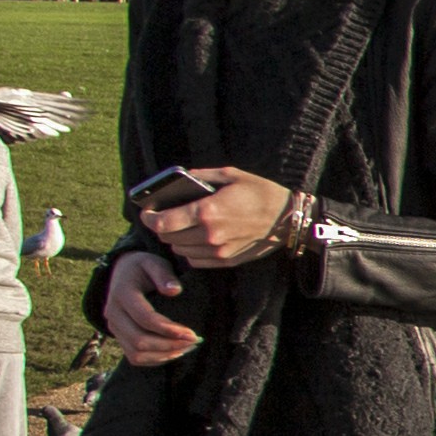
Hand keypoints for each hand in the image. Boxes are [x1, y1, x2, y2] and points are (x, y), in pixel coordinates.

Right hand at [100, 249, 200, 362]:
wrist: (123, 273)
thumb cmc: (143, 268)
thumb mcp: (154, 263)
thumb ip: (163, 274)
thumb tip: (174, 291)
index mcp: (122, 293)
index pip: (144, 318)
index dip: (168, 329)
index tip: (191, 333)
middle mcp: (113, 313)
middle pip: (139, 340)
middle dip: (169, 345)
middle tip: (194, 341)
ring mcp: (114, 327)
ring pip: (136, 354)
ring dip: (164, 354)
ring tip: (187, 348)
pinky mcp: (119, 337)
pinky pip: (134, 357)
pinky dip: (156, 359)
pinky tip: (175, 352)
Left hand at [141, 165, 293, 267]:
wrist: (288, 219)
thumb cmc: (260, 193)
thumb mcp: (230, 175)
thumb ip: (200, 176)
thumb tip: (178, 178)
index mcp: (207, 211)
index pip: (164, 222)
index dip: (149, 218)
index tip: (147, 213)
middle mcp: (209, 234)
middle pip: (168, 238)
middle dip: (161, 227)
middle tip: (164, 218)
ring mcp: (217, 251)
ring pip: (179, 250)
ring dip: (175, 239)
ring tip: (181, 228)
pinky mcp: (225, 260)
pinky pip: (194, 260)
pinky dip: (189, 251)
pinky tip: (196, 239)